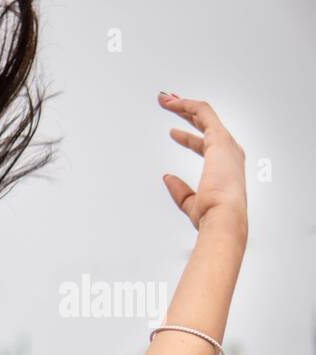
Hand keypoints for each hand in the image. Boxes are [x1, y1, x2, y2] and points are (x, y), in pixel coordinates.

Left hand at [158, 92, 247, 241]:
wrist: (224, 216)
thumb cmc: (213, 215)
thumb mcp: (190, 203)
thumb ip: (180, 190)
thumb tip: (167, 177)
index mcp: (225, 167)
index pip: (205, 145)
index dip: (187, 137)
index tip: (172, 132)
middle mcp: (229, 152)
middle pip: (206, 124)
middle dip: (187, 113)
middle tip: (169, 105)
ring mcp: (226, 144)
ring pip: (204, 115)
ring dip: (184, 105)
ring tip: (164, 99)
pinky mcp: (219, 139)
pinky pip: (203, 113)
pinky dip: (187, 105)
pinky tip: (173, 102)